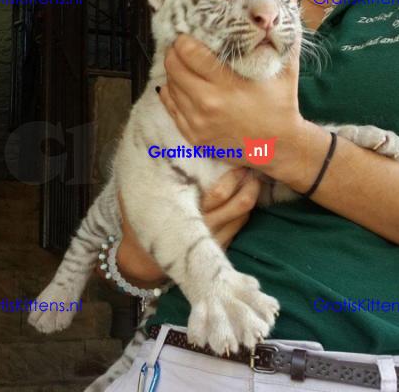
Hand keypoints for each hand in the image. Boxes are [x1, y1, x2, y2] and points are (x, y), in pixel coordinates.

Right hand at [107, 168, 260, 286]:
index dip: (233, 177)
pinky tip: (249, 195)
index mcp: (186, 211)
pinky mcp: (219, 247)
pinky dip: (247, 210)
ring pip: (243, 215)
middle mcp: (204, 226)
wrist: (143, 258)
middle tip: (253, 166)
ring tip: (255, 178)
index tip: (238, 159)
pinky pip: (240, 226)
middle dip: (249, 183)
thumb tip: (166, 141)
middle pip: (238, 204)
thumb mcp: (149, 194)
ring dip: (253, 195)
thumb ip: (160, 173)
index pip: (219, 193)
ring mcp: (214, 239)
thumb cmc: (146, 217)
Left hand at [158, 34, 305, 171]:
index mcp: (227, 85)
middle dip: (174, 52)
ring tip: (183, 65)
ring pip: (169, 86)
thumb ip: (282, 38)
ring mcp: (198, 122)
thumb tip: (282, 8)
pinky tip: (180, 85)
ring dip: (173, 72)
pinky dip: (172, 93)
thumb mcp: (285, 69)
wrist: (278, 146)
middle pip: (173, 67)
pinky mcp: (193, 135)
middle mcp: (208, 103)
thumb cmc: (282, 104)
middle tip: (181, 47)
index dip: (183, 39)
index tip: (188, 34)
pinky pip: (171, 107)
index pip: (188, 52)